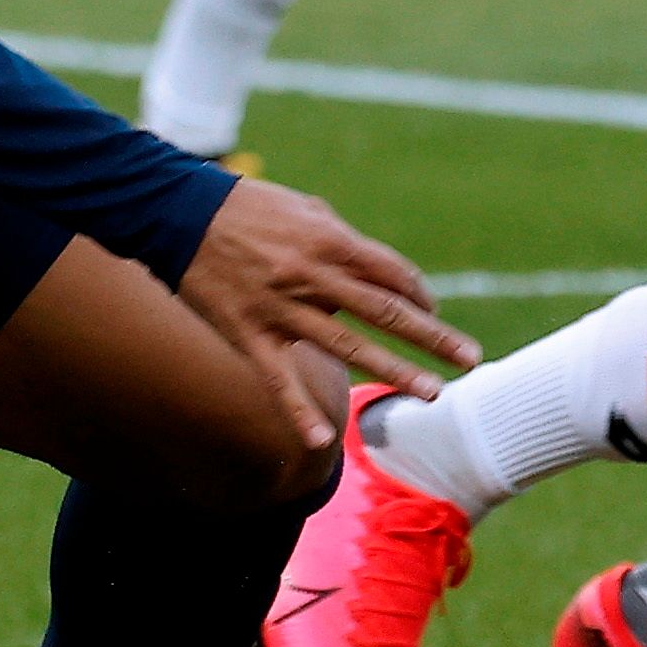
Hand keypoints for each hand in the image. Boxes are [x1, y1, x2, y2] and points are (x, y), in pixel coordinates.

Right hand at [174, 178, 479, 452]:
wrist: (175, 212)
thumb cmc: (243, 206)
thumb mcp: (301, 207)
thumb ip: (339, 236)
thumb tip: (371, 263)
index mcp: (329, 240)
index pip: (392, 274)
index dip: (420, 295)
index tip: (435, 312)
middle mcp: (313, 275)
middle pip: (386, 311)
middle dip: (433, 336)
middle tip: (471, 358)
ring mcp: (281, 309)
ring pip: (348, 346)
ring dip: (395, 372)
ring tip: (433, 393)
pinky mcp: (249, 334)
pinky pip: (277, 379)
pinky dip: (297, 412)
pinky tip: (319, 440)